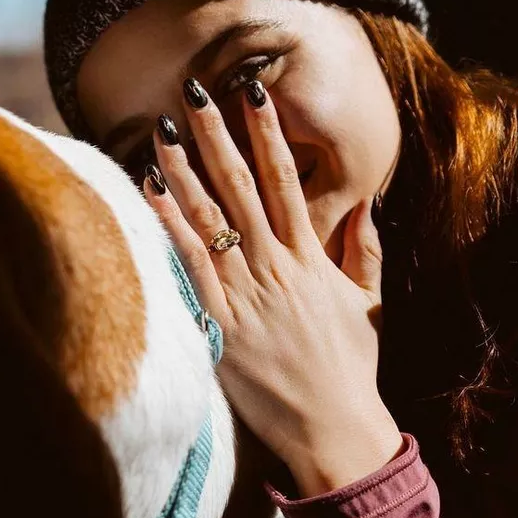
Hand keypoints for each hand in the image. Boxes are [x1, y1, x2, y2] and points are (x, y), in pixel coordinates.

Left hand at [143, 78, 402, 496]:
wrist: (332, 427)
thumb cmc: (350, 365)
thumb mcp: (368, 300)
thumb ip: (364, 247)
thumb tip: (366, 199)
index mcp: (311, 256)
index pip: (286, 179)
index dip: (267, 133)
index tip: (253, 94)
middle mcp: (276, 265)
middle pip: (241, 185)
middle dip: (217, 134)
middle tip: (195, 90)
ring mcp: (245, 292)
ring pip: (210, 216)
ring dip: (184, 169)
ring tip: (163, 128)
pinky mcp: (220, 322)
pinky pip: (190, 263)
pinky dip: (169, 223)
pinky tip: (150, 190)